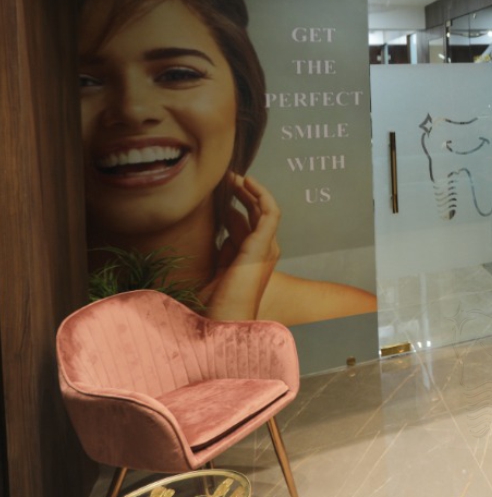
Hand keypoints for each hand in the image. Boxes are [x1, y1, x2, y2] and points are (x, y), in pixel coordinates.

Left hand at [202, 172, 281, 319]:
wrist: (224, 321)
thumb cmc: (216, 306)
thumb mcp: (216, 272)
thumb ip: (223, 251)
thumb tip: (223, 230)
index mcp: (252, 259)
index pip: (247, 225)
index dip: (234, 207)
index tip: (218, 194)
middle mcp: (263, 252)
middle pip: (257, 214)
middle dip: (243, 194)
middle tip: (226, 178)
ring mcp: (266, 248)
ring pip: (265, 209)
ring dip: (251, 190)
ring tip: (234, 176)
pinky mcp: (263, 245)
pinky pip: (269, 212)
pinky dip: (261, 194)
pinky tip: (246, 183)